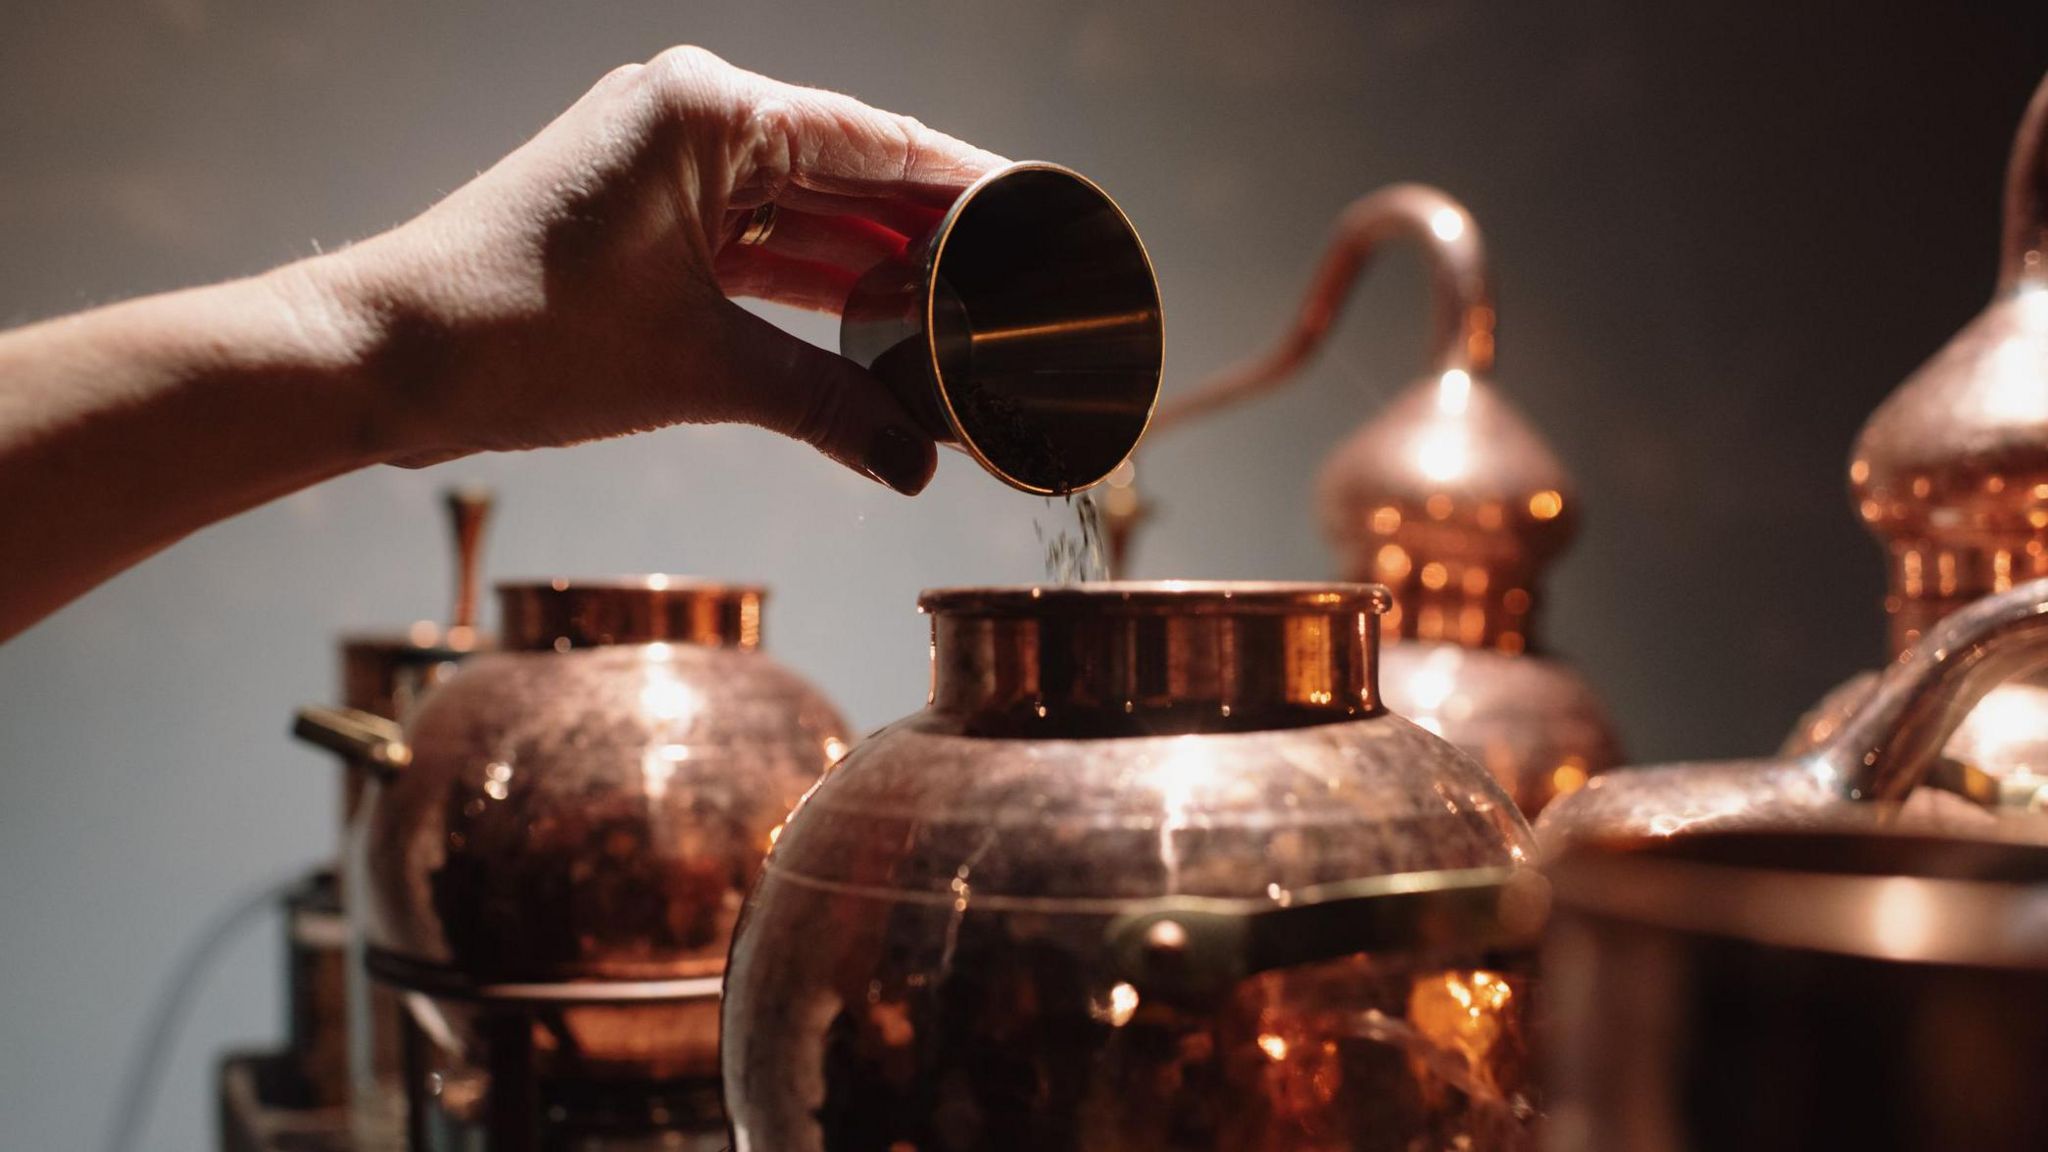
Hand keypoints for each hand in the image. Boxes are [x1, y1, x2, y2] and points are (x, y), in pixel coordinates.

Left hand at [305, 45, 1005, 492]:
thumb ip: (824, 406)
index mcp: (709, 113)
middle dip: (926, 228)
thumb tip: (917, 466)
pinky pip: (754, 239)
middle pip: (846, 169)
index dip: (966, 179)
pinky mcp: (644, 214)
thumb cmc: (517, 334)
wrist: (384, 357)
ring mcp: (664, 163)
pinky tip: (876, 320)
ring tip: (962, 308)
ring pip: (801, 210)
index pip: (877, 138)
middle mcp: (690, 117)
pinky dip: (808, 281)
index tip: (1038, 208)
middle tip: (1016, 277)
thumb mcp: (696, 370)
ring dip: (870, 262)